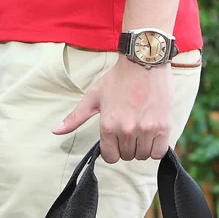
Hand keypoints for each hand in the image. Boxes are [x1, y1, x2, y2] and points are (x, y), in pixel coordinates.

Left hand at [53, 56, 173, 162]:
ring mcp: (145, 130)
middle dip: (128, 147)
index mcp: (107, 125)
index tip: (117, 138)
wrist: (145, 60)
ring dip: (143, 147)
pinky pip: (159, 152)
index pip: (111, 157)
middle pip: (127, 156)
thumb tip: (55, 131)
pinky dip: (157, 147)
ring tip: (142, 129)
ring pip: (143, 155)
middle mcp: (126, 130)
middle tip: (131, 128)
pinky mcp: (163, 127)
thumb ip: (76, 117)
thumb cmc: (119, 78)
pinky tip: (154, 133)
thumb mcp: (93, 97)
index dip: (114, 150)